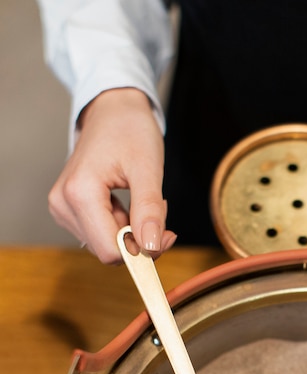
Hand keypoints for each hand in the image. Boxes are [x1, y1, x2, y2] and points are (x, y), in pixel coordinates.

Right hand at [47, 88, 176, 263]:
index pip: (111, 251)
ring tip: (142, 198)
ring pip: (107, 245)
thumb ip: (149, 210)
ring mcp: (63, 208)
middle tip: (158, 211)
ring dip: (133, 232)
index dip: (143, 250)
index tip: (166, 232)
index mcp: (78, 193)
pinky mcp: (69, 210)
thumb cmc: (130, 131)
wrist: (113, 111)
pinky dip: (123, 225)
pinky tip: (129, 203)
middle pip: (108, 251)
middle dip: (139, 240)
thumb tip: (151, 247)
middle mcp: (63, 204)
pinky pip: (102, 234)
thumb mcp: (148, 169)